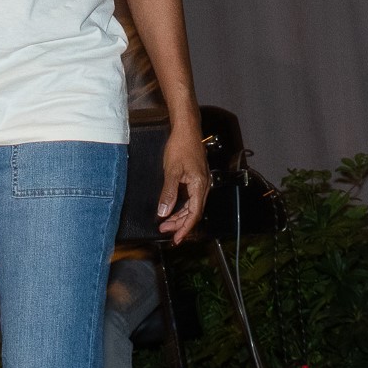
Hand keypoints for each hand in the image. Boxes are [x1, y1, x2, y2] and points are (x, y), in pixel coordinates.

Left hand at [157, 122, 208, 244]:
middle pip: (194, 212)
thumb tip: (164, 212)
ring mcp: (201, 182)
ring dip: (180, 216)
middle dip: (179, 224)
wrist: (187, 129)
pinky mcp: (197, 178)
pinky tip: (172, 209)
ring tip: (165, 223)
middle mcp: (204, 186)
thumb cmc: (181, 146)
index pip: (194, 213)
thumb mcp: (171, 171)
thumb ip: (168, 193)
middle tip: (165, 231)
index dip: (185, 228)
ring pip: (192, 206)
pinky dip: (182, 206)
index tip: (176, 238)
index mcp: (200, 185)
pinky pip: (191, 198)